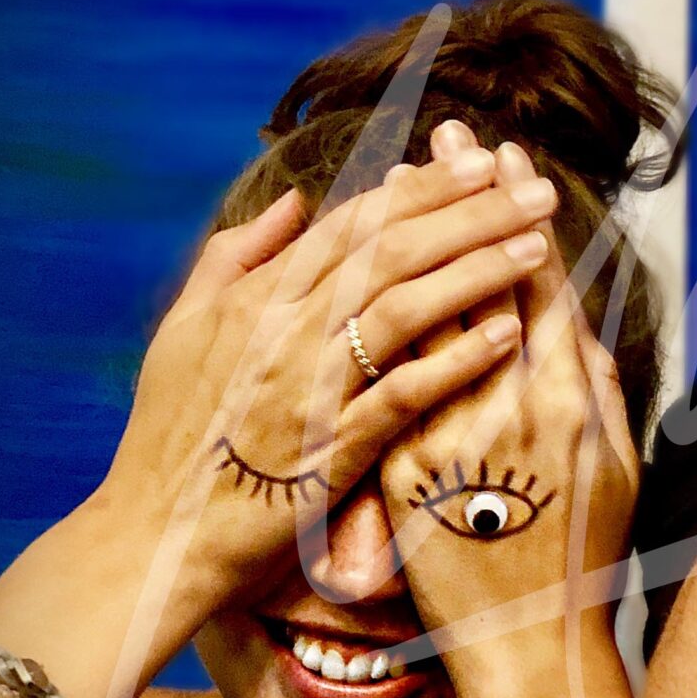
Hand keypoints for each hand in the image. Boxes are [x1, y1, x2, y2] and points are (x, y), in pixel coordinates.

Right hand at [97, 143, 558, 636]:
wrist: (159, 533)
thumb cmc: (174, 433)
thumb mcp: (185, 329)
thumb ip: (236, 256)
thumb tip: (294, 202)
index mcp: (256, 298)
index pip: (353, 224)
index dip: (422, 189)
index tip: (480, 164)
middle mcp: (284, 331)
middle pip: (391, 251)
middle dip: (469, 213)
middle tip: (535, 189)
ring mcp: (308, 388)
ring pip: (403, 308)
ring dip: (475, 271)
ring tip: (537, 246)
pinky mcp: (330, 448)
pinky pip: (402, 394)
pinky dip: (454, 361)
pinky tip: (506, 334)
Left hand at [379, 135, 639, 670]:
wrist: (527, 645)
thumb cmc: (584, 555)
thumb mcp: (616, 463)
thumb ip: (596, 384)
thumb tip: (572, 315)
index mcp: (570, 402)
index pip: (539, 280)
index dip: (519, 213)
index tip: (508, 160)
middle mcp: (510, 409)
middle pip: (476, 279)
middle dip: (461, 200)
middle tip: (449, 137)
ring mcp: (448, 436)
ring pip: (422, 314)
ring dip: (410, 238)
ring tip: (402, 180)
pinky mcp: (401, 467)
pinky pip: (382, 375)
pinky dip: (372, 315)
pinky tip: (360, 270)